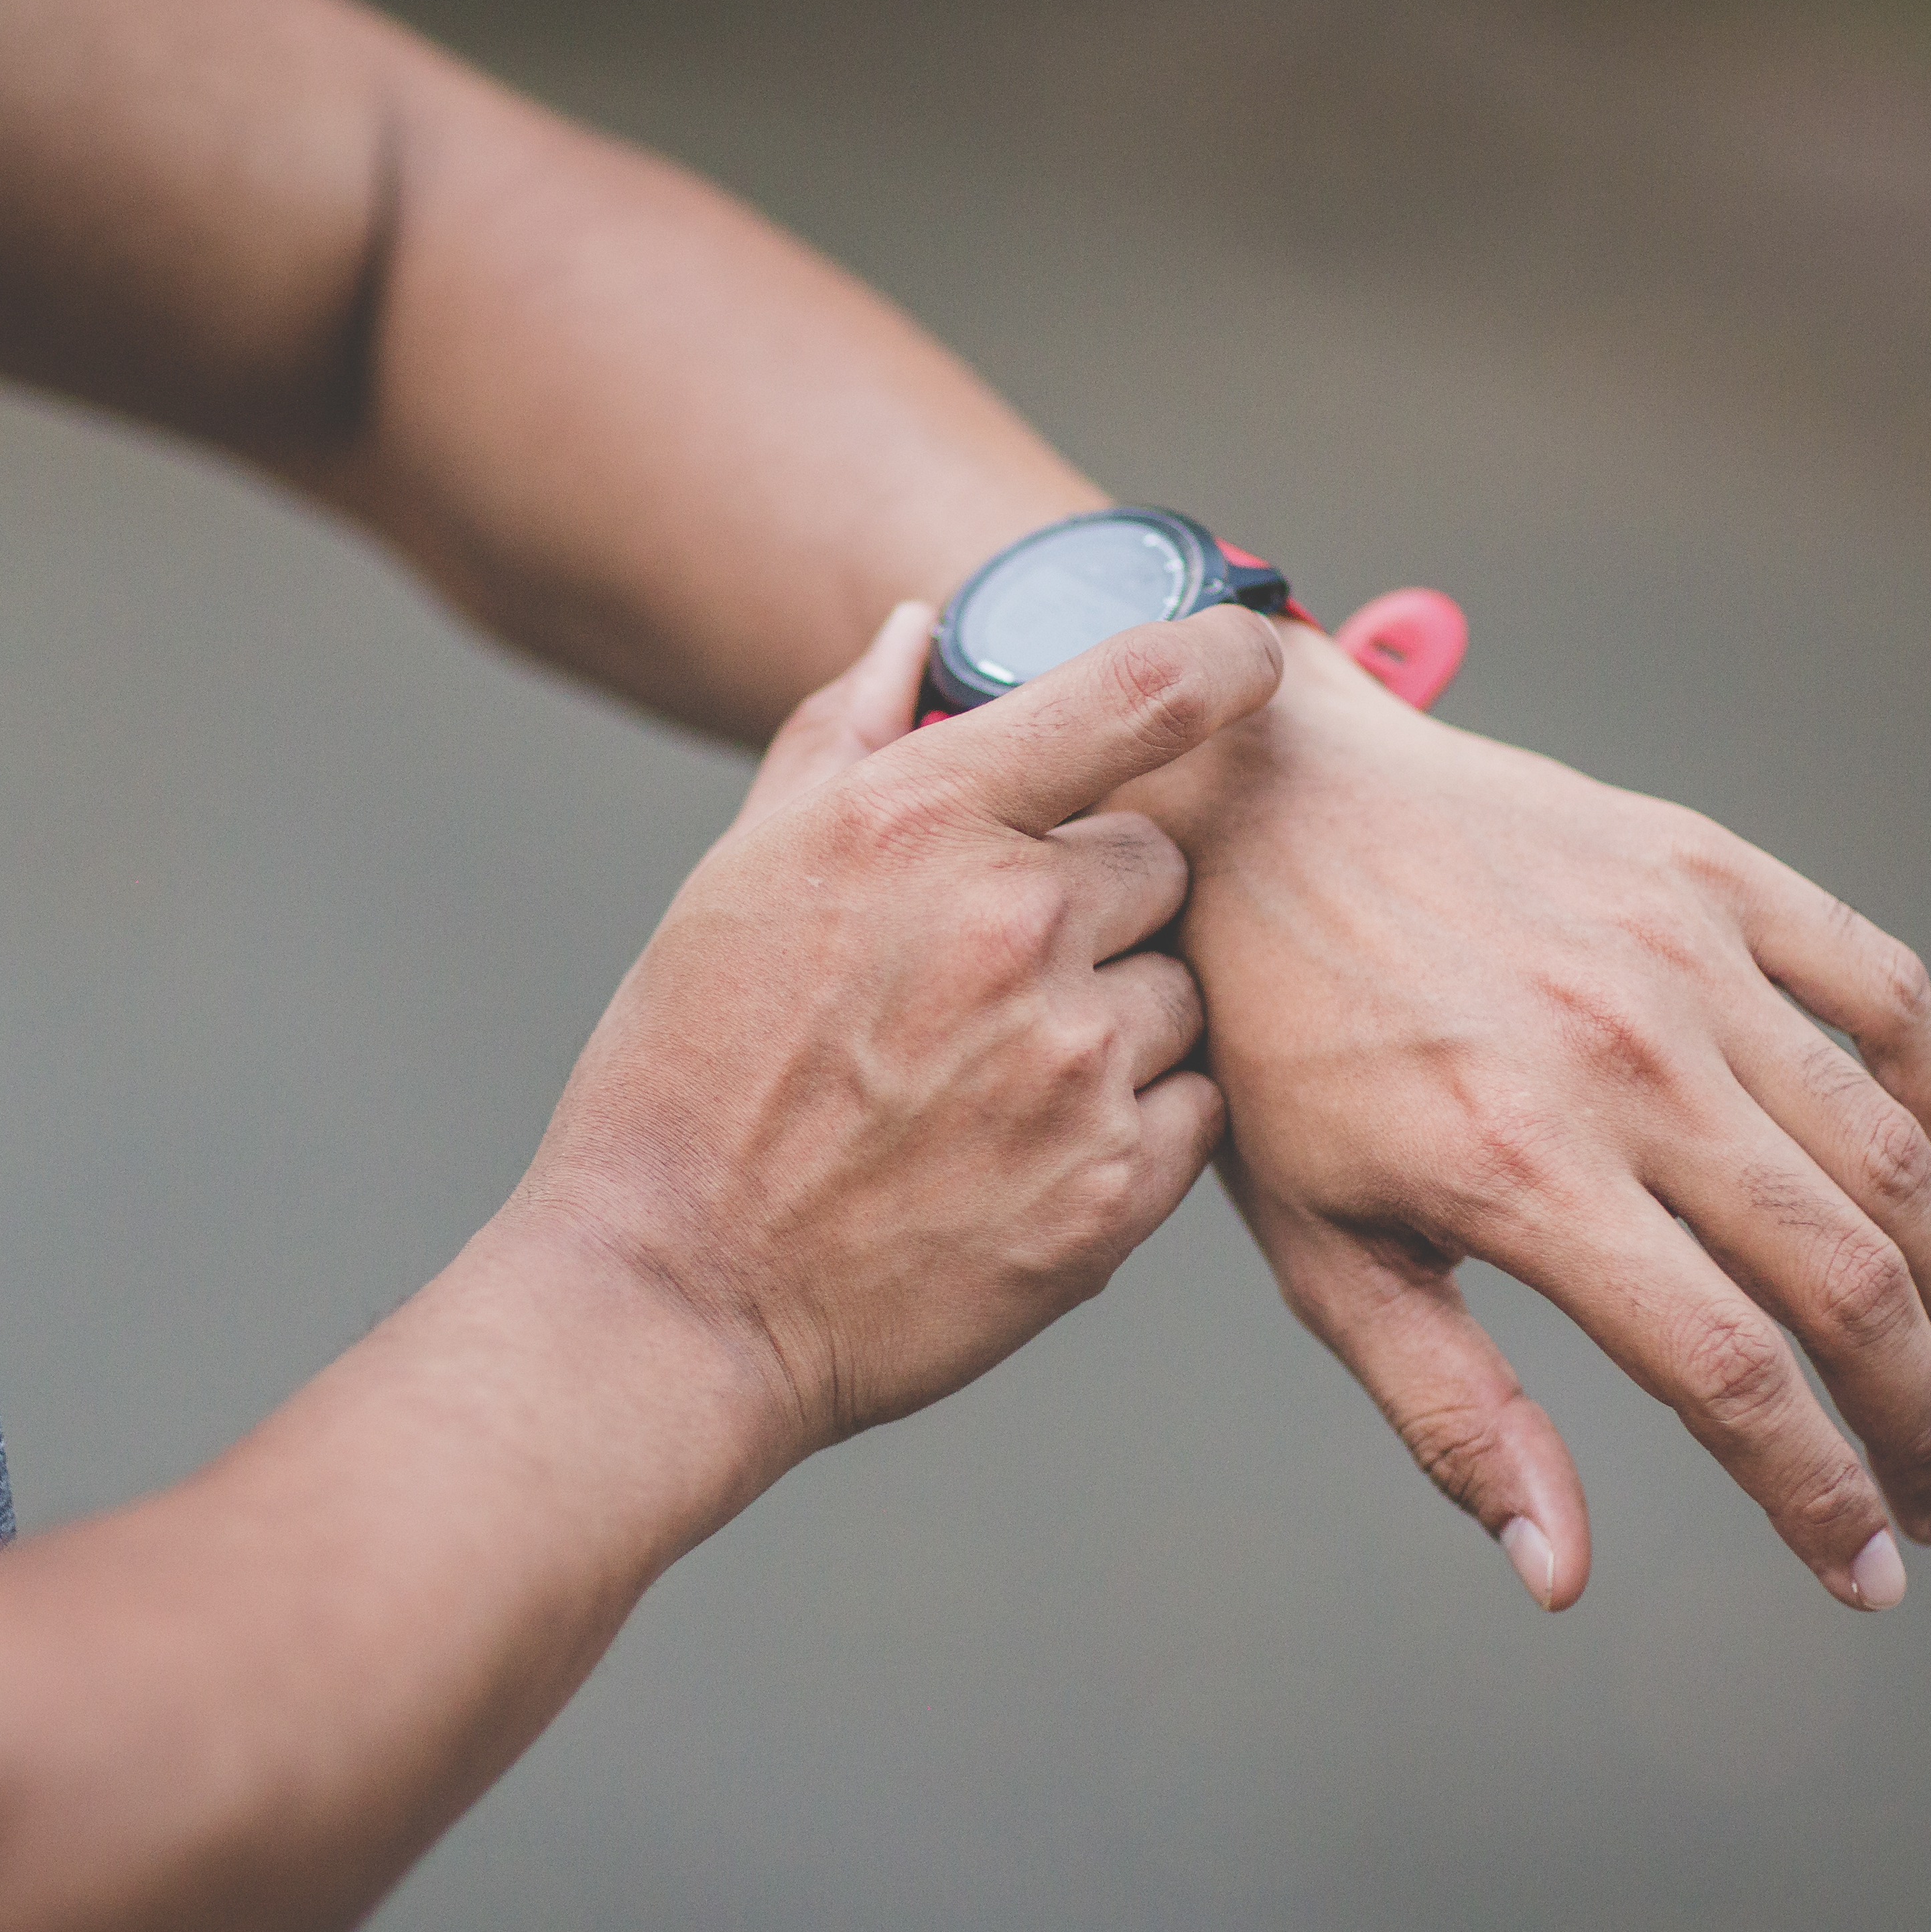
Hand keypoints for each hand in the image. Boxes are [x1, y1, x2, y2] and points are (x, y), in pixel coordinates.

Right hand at [512, 600, 1283, 1455]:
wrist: (679, 1294)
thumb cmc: (686, 1078)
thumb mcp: (740, 875)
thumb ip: (844, 737)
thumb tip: (917, 637)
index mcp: (918, 817)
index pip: (1138, 689)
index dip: (1221, 657)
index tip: (1251, 655)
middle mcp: (1016, 922)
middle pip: (1160, 862)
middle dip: (1097, 902)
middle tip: (985, 973)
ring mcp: (1076, 1061)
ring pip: (1178, 991)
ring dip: (1115, 1018)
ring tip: (986, 1077)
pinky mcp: (1117, 1187)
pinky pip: (1194, 1108)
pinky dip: (1132, 1123)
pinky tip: (1018, 1150)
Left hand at [1149, 633, 1930, 1613]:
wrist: (1253, 812)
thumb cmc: (1272, 1045)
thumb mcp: (1318, 1246)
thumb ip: (1449, 1410)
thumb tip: (1558, 1570)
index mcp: (1517, 1172)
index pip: (1730, 1376)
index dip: (1818, 1493)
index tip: (1868, 1572)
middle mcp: (1623, 1062)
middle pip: (1843, 1279)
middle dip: (1918, 1417)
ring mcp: (1681, 956)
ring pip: (1892, 1154)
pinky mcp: (1713, 874)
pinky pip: (1888, 997)